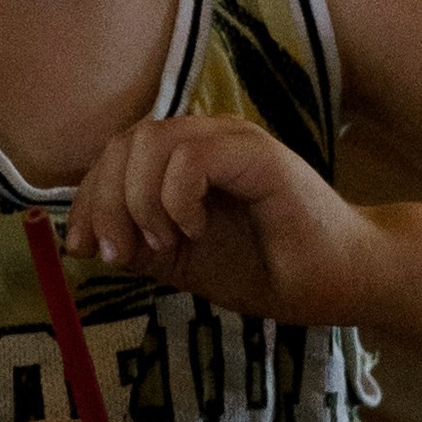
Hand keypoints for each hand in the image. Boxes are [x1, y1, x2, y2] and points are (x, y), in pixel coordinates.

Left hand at [68, 115, 378, 331]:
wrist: (340, 282)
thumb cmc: (270, 269)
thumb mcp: (184, 263)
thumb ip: (139, 245)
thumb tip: (84, 240)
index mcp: (186, 158)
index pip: (116, 155)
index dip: (88, 198)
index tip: (81, 248)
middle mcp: (207, 138)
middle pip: (126, 141)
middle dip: (105, 201)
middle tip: (121, 253)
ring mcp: (234, 141)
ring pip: (152, 141)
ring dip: (140, 199)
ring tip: (164, 242)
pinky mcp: (260, 155)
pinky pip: (192, 158)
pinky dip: (177, 197)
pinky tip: (195, 229)